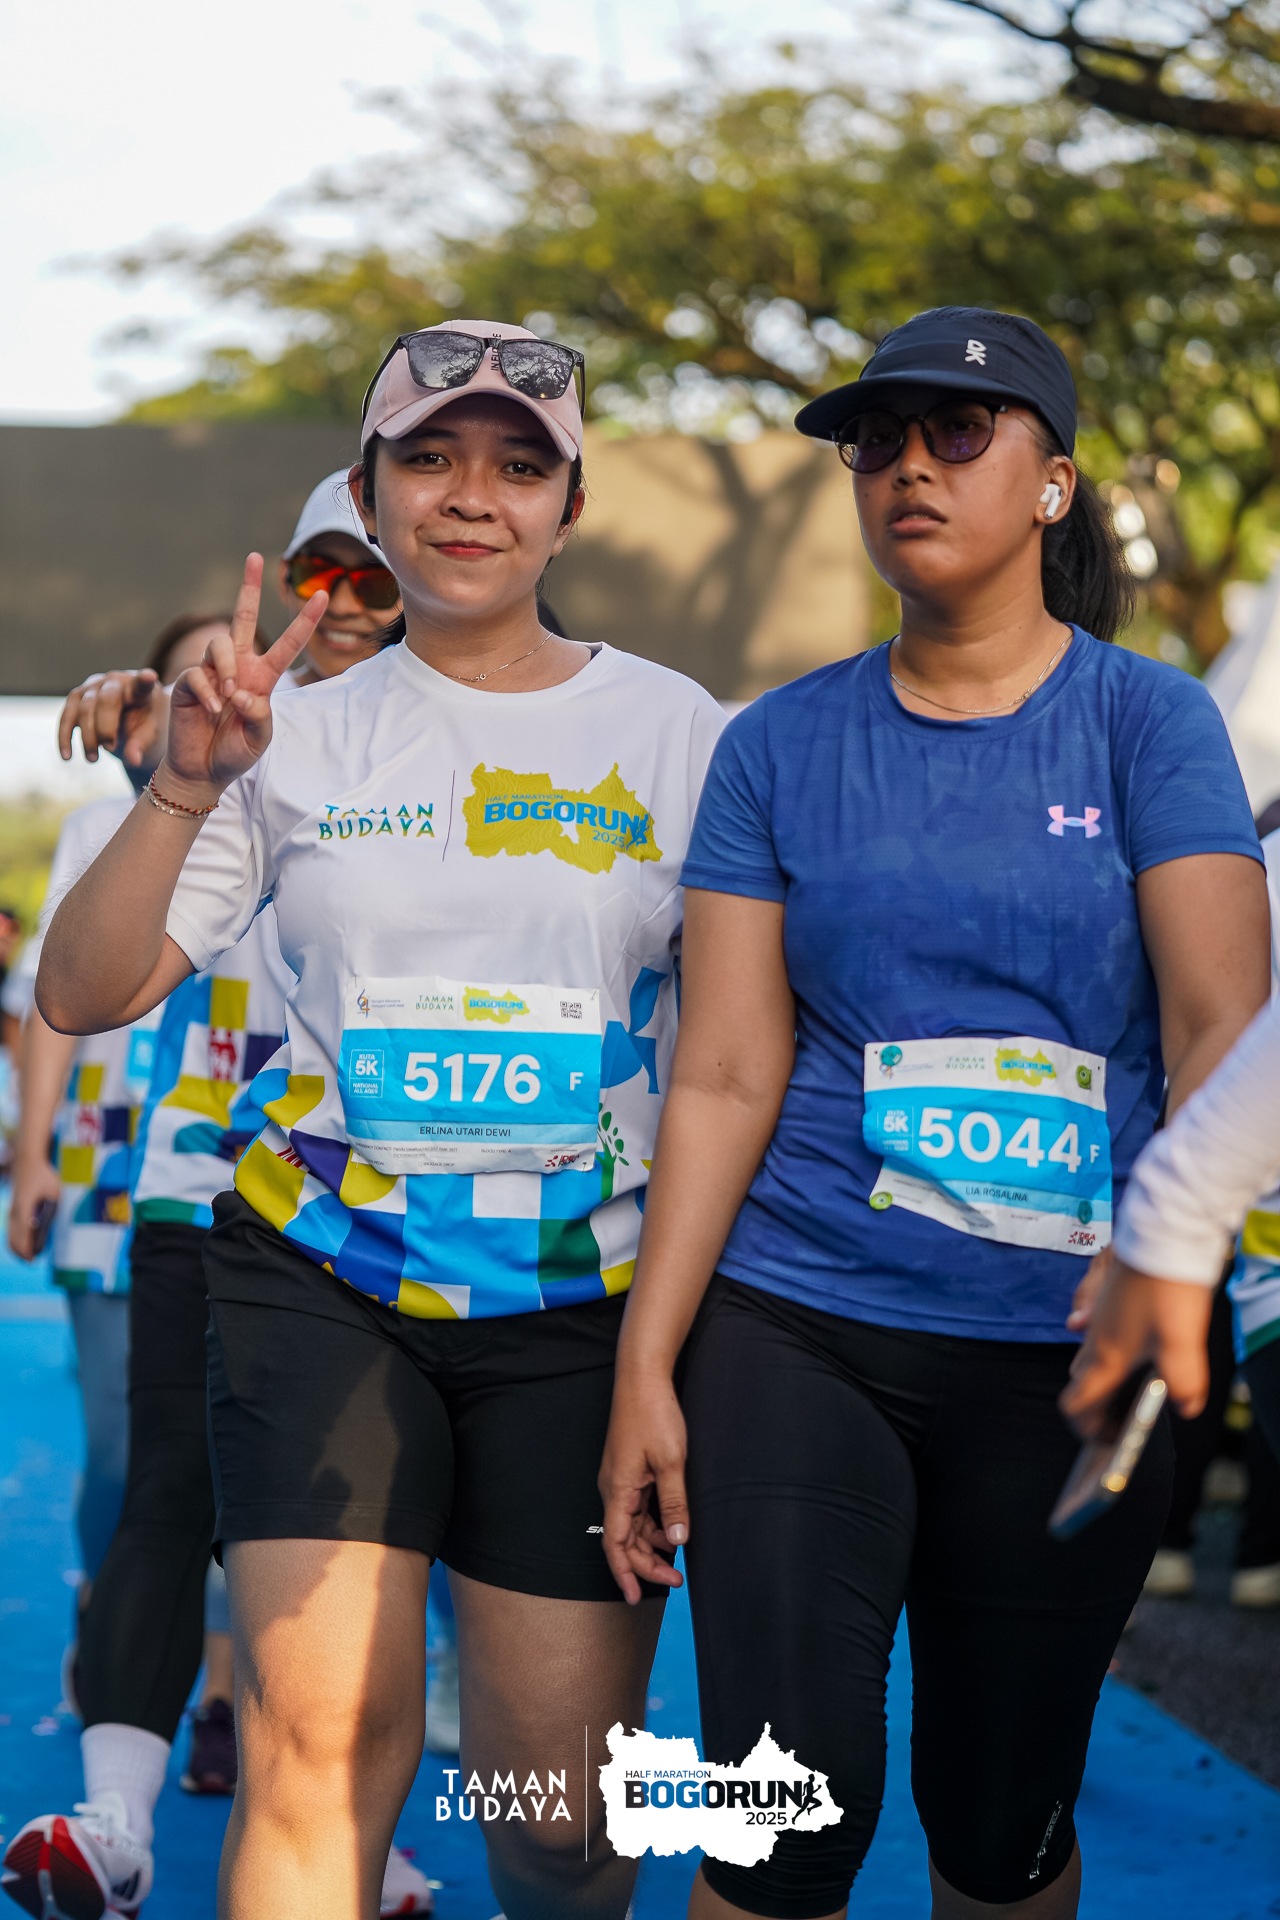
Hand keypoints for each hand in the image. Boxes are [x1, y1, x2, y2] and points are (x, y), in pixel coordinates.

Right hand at [8, 1156, 59, 1259]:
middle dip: (21, 1252)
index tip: (32, 1258)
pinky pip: (11, 1228)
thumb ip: (51, 1210)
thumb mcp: (53, 1193)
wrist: (27, 1161)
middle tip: (32, 1261)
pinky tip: (22, 1244)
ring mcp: (12, 1210)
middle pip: (14, 1237)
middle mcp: (15, 1211)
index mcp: (25, 1208)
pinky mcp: (12, 1208)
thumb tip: (50, 1226)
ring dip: (17, 1247)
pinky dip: (15, 1239)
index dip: (27, 1248)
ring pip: (10, 1234)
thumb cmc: (43, 1176)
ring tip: (27, 1257)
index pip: (24, 1233)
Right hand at [58, 670, 163, 767]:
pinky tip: (67, 757)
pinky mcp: (76, 698)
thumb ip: (140, 744)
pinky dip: (65, 737)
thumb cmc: (143, 724)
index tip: (149, 676)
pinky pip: (66, 717)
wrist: (126, 720)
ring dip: (86, 736)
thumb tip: (133, 761)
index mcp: (139, 689)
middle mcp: (114, 681)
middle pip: (105, 700)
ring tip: (93, 759)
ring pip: (83, 709)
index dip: (144, 679)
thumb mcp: (148, 735)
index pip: (142, 683)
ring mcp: (92, 687)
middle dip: (105, 727)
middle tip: (110, 748)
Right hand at [161, 555, 326, 803]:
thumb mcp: (260, 739)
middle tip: (254, 556)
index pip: (288, 644)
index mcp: (263, 678)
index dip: (305, 621)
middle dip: (248, 586)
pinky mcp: (189, 681)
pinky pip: (199, 672)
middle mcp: (238, 668)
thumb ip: (260, 715)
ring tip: (229, 697)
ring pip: (220, 644)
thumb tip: (242, 691)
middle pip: (243, 618)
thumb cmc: (235, 752)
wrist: (203, 770)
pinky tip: (212, 709)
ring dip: (226, 669)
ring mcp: (212, 672)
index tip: (323, 594)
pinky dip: (208, 691)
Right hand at [599, 1368, 689, 1603]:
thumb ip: (674, 1503)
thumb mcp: (671, 1461)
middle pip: (624, 1539)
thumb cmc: (654, 1414)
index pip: (615, 1544)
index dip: (625, 1573)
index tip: (635, 1597)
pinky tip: (671, 1529)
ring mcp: (621, 1478)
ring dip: (651, 1545)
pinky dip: (651, 1524)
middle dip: (646, 1564)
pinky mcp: (630, 1469)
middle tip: (675, 1580)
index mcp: (619, 1490)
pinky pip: (637, 1507)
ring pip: (631, 1525)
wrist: (642, 1377)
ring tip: (676, 1559)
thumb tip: (677, 1541)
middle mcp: (614, 1488)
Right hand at [1059, 1257, 1213, 1432]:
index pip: (1077, 1403)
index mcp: (1107, 1358)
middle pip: (1080, 1382)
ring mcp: (1098, 1317)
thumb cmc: (1167, 1289)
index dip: (1085, 1427)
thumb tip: (1186, 1406)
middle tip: (1117, 1421)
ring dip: (1099, 1378)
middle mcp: (1094, 1339)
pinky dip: (1106, 1351)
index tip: (1103, 1440)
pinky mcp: (1108, 1300)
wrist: (1161, 1237)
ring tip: (1125, 1390)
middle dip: (1093, 1406)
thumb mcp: (1182, 1344)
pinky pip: (1096, 1334)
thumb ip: (1184, 1384)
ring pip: (1087, 1356)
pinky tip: (1131, 1347)